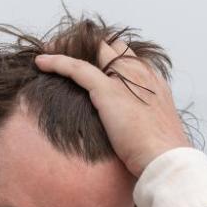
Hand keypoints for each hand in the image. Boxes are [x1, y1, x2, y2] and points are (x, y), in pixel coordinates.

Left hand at [33, 39, 190, 177]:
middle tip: (69, 53)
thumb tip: (130, 131)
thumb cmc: (162, 152)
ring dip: (72, 50)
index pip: (127, 57)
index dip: (108, 58)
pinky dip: (56, 62)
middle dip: (91, 48)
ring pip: (93, 52)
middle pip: (111, 48)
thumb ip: (142, 120)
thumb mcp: (156, 129)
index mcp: (154, 81)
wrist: (166, 158)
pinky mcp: (107, 90)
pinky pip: (75, 68)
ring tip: (51, 52)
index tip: (93, 64)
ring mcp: (124, 79)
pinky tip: (40, 62)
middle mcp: (140, 72)